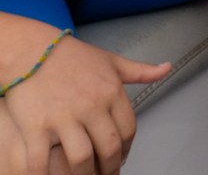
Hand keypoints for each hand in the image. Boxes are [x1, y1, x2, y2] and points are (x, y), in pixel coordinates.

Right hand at [2, 33, 168, 174]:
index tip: (121, 160)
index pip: (128, 129)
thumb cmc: (74, 57)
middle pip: (108, 148)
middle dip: (109, 169)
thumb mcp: (111, 61)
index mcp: (111, 91)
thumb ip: (140, 71)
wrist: (33, 51)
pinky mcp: (36, 127)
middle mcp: (91, 105)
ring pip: (81, 158)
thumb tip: (167, 68)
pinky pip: (41, 162)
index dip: (126, 150)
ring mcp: (63, 117)